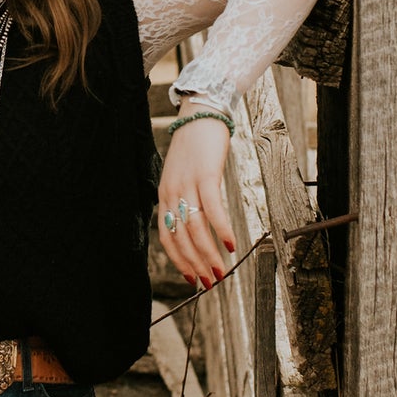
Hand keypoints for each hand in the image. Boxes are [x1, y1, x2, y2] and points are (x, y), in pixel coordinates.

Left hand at [158, 118, 235, 287]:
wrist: (200, 114)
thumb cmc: (195, 149)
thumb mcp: (183, 177)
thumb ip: (186, 201)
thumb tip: (199, 228)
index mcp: (164, 196)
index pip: (167, 237)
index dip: (179, 261)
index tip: (192, 279)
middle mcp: (172, 193)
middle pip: (182, 238)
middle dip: (196, 265)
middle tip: (211, 283)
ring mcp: (187, 184)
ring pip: (195, 229)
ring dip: (209, 254)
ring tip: (221, 271)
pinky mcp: (205, 175)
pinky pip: (212, 208)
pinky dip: (221, 229)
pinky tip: (231, 244)